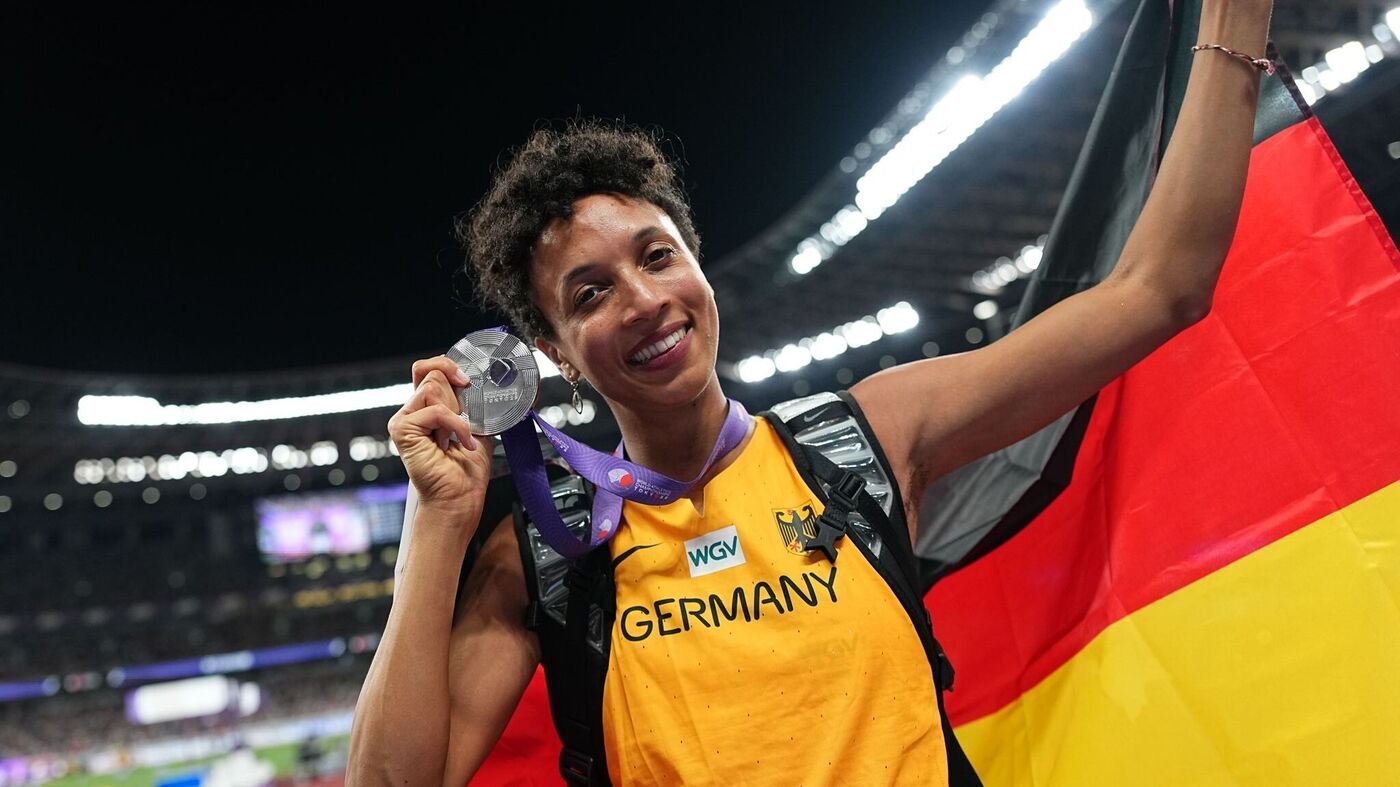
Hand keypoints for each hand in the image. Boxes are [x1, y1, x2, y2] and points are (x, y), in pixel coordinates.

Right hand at [388, 355, 491, 517]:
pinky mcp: (402, 429)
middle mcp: (412, 411)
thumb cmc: (467, 471)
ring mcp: (404, 420)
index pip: (428, 368)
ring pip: (434, 388)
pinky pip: (435, 410)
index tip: (467, 381)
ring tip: (458, 439)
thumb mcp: (476, 427)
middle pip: (433, 374)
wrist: (459, 499)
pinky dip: (456, 425)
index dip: (447, 366)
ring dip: (456, 415)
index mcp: (427, 408)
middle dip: (457, 398)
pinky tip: (460, 443)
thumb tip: (478, 384)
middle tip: (462, 426)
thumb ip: (471, 403)